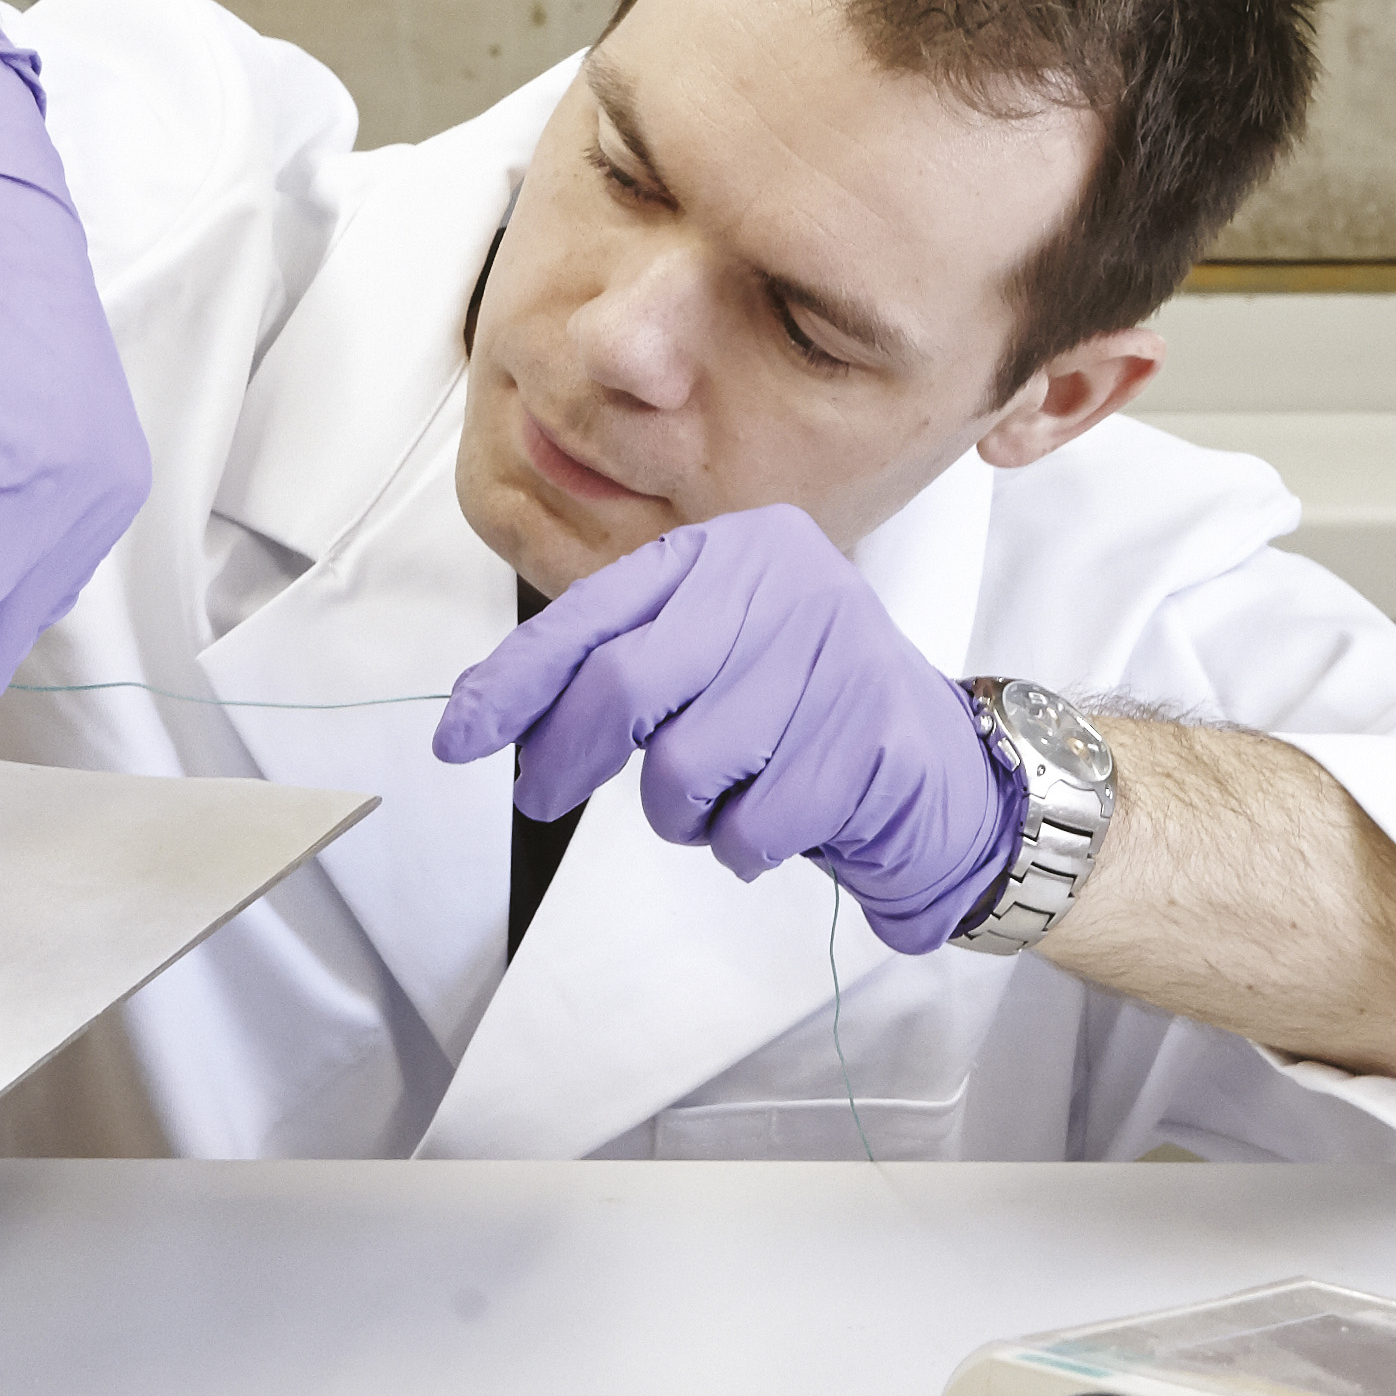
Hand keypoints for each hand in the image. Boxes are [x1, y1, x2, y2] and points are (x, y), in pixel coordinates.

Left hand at [433, 506, 1024, 952]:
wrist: (939, 771)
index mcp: (731, 551)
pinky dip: (745, 845)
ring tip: (725, 798)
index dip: (515, 679)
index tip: (456, 736)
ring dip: (681, 814)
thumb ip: (621, 668)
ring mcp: (831, 652)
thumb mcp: (707, 663)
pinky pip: (750, 824)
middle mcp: (781, 581)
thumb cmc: (801, 715)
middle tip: (540, 796)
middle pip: (625, 682)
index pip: (596, 611)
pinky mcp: (866, 733)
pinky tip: (781, 818)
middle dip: (566, 755)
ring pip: (683, 766)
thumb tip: (490, 710)